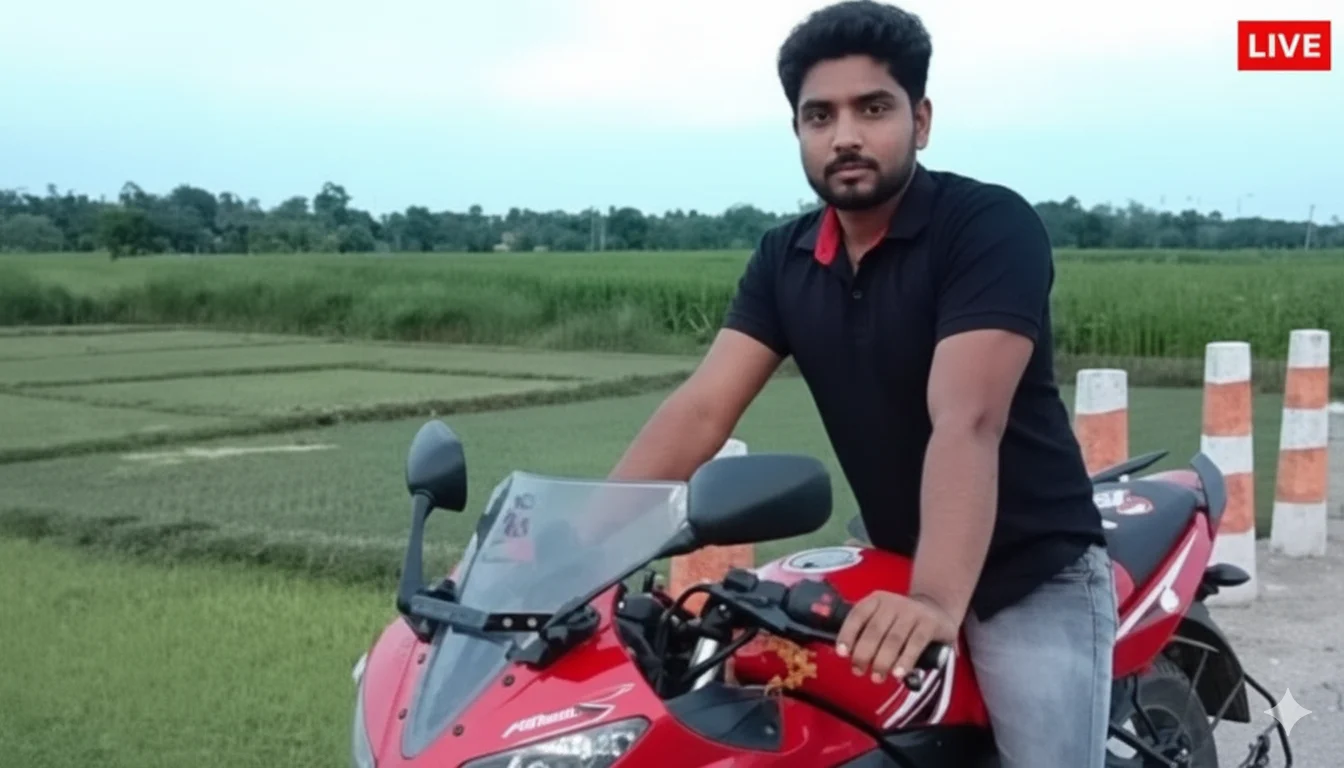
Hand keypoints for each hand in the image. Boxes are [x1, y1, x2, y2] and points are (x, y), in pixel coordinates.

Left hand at [835, 591, 957, 682]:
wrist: (937, 610)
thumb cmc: (901, 622)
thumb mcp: (883, 619)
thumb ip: (867, 632)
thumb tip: (847, 655)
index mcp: (876, 600)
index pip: (857, 615)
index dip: (847, 634)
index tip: (842, 653)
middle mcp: (893, 603)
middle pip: (874, 630)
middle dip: (863, 653)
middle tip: (859, 671)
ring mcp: (912, 612)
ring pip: (893, 639)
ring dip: (883, 661)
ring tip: (877, 677)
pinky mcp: (930, 624)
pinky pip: (915, 644)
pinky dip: (905, 660)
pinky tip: (898, 674)